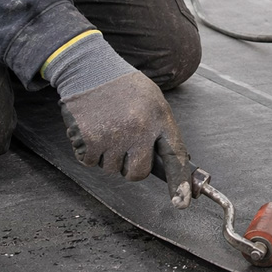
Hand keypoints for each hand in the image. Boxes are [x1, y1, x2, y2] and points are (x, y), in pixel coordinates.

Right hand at [59, 71, 192, 205]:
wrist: (89, 68)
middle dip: (130, 166)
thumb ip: (161, 130)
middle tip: (124, 145)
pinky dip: (88, 150)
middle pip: (137, 173)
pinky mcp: (89, 141)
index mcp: (159, 118)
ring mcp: (113, 137)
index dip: (179, 183)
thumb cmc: (124, 86)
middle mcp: (138, 130)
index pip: (174, 157)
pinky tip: (92, 128)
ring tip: (107, 127)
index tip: (182, 203)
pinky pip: (90, 162)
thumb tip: (169, 162)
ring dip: (108, 155)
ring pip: (111, 169)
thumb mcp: (153, 101)